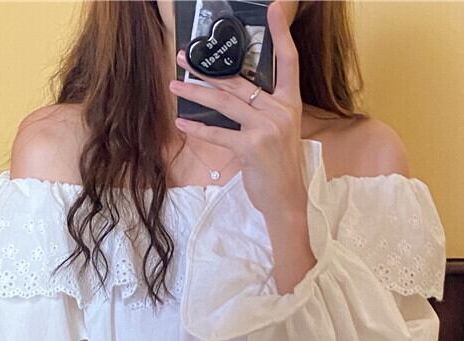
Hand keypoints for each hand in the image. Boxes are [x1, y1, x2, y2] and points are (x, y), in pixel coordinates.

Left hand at [169, 1, 307, 221]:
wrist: (285, 198)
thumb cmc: (277, 165)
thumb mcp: (277, 132)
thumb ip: (261, 111)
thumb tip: (231, 95)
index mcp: (289, 103)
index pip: (288, 61)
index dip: (281, 33)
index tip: (273, 8)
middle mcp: (280, 110)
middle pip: (239, 82)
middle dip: (207, 69)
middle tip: (183, 58)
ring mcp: (266, 128)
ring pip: (225, 103)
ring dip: (195, 93)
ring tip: (174, 84)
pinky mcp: (252, 147)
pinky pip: (218, 134)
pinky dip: (197, 127)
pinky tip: (181, 121)